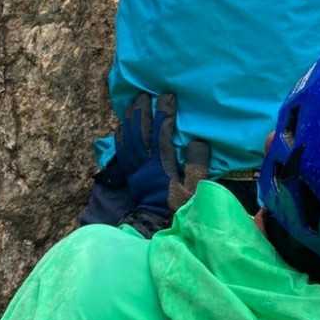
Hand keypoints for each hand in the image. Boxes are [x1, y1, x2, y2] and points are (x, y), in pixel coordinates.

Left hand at [115, 92, 209, 217]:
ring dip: (130, 119)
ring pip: (129, 139)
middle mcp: (145, 164)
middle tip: (144, 93)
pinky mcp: (130, 174)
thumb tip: (196, 141)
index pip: (161, 134)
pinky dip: (122, 136)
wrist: (156, 225)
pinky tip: (122, 125)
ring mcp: (135, 169)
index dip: (164, 113)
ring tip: (133, 103)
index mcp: (162, 166)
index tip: (167, 96)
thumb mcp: (195, 189)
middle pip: (140, 132)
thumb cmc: (179, 207)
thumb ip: (197, 165)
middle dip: (142, 111)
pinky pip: (122, 150)